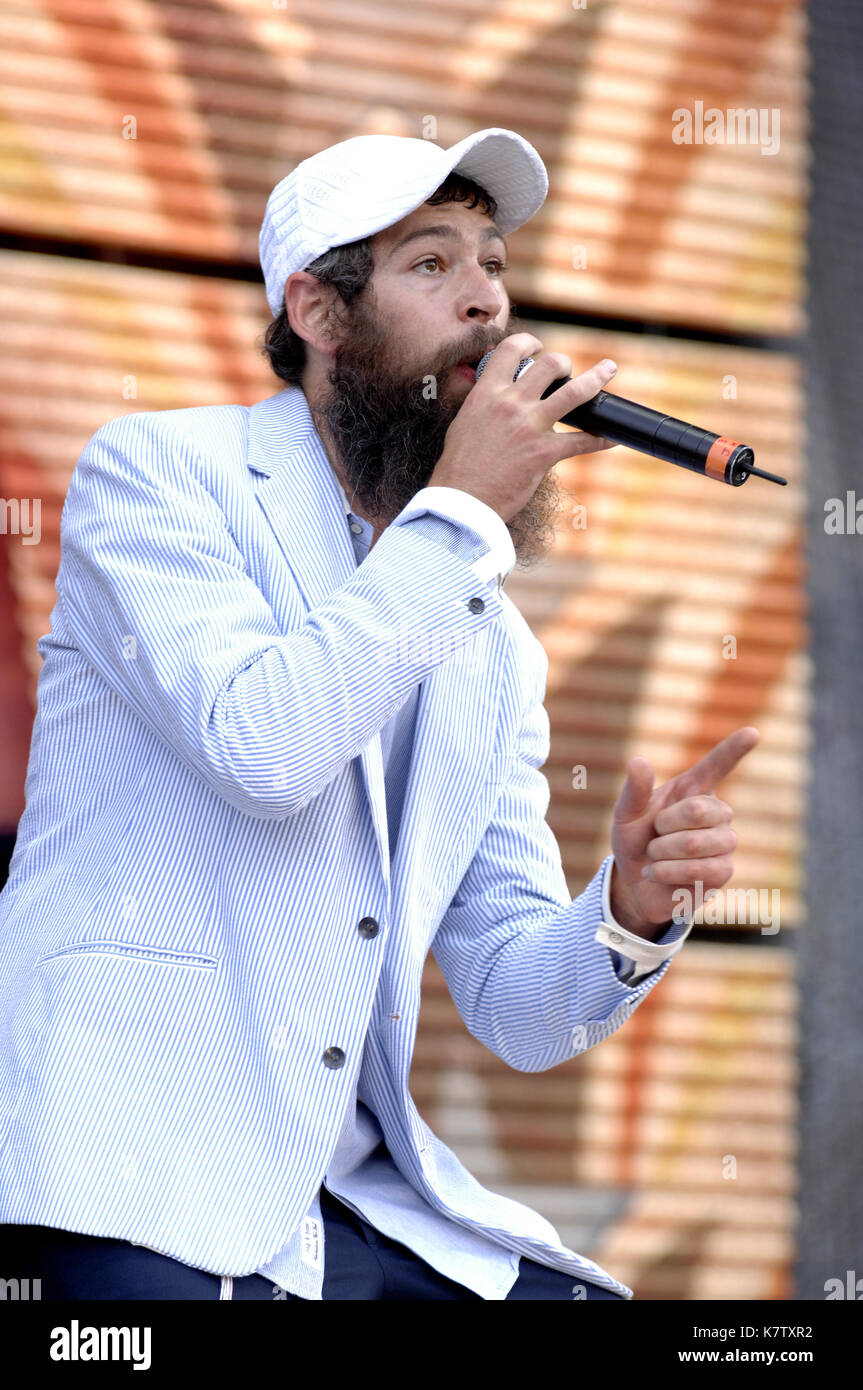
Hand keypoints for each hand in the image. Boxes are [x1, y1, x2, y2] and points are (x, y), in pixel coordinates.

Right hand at [428, 332, 617, 523]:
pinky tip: (612, 437)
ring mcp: (530, 426)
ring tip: (608, 370)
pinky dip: (601, 439)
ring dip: (596, 378)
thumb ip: (484, 404)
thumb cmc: (458, 467)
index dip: (529, 341)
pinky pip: (582, 440)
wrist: (461, 501)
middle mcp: (510, 403)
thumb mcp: (464, 423)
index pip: (511, 349)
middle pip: (550, 364)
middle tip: (569, 369)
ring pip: (575, 391)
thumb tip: (494, 397)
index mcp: (487, 393)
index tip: (537, 345)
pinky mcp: (545, 452)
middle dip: (564, 362)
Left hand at [608, 727, 760, 934]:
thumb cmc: (635, 842)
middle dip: (663, 827)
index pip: (718, 765)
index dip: (734, 749)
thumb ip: (634, 791)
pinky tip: (658, 873)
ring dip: (662, 853)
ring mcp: (725, 841)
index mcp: (693, 790)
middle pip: (698, 810)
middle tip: (654, 837)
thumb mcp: (625, 816)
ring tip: (655, 857)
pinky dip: (667, 872)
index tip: (753, 732)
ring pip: (694, 843)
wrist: (636, 884)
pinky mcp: (724, 871)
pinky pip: (699, 869)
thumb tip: (638, 760)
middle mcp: (716, 812)